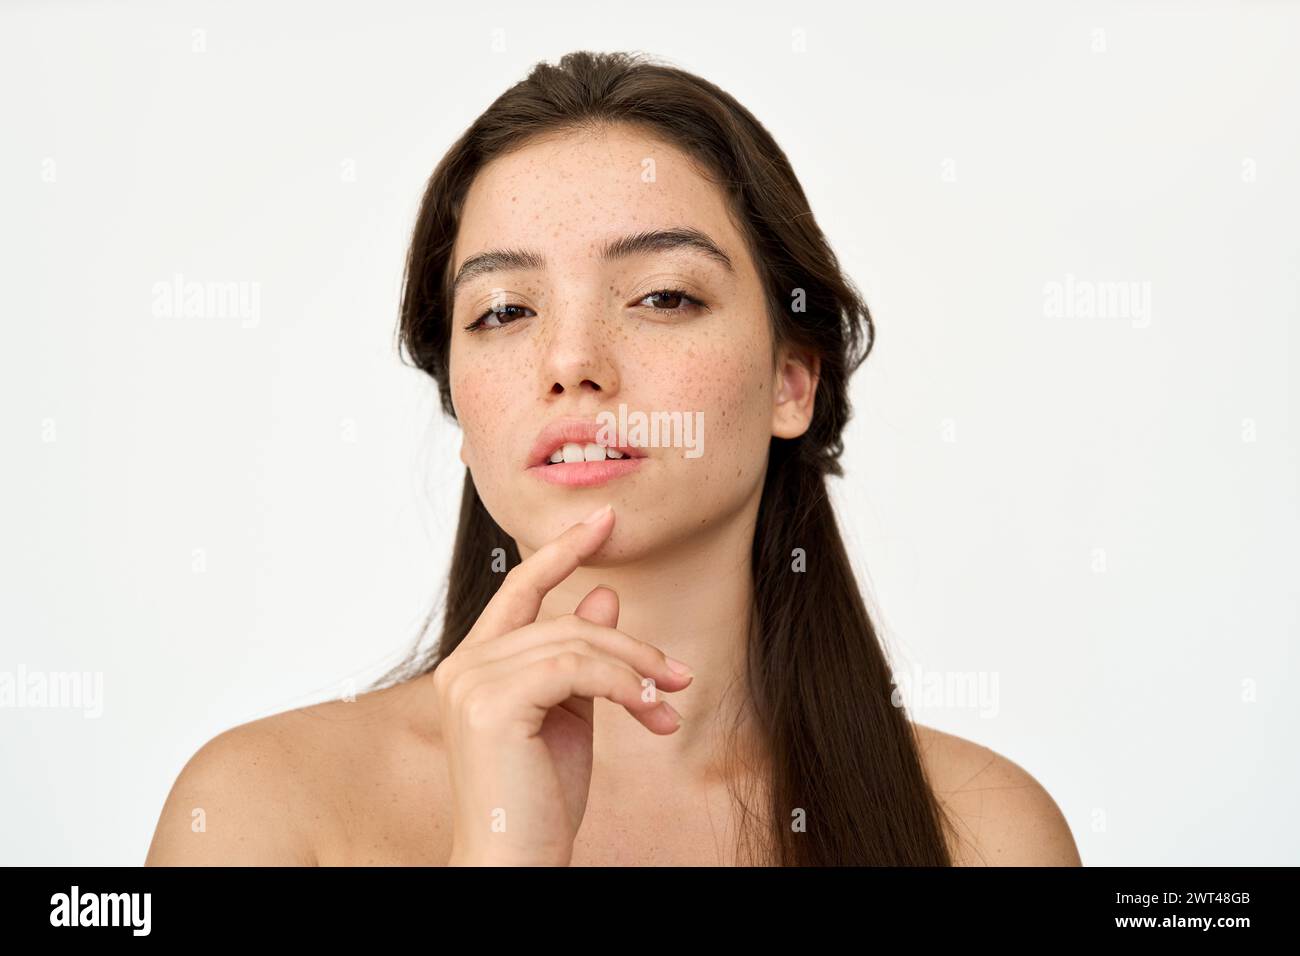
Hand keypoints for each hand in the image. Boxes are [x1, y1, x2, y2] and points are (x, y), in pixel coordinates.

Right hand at [435, 504, 693, 865]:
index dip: (561, 551)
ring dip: (636, 670)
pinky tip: (649, 712)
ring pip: (576, 643)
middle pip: (563, 623)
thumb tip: (603, 595)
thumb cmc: (538, 799)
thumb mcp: (569, 713)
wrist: (514, 861)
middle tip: (678, 675)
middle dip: (631, 646)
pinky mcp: (492, 705)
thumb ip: (581, 655)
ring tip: (669, 702)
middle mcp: (463, 667)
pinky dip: (623, 685)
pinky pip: (577, 670)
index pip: (519, 590)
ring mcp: (471, 683)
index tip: (602, 519)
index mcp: (474, 666)